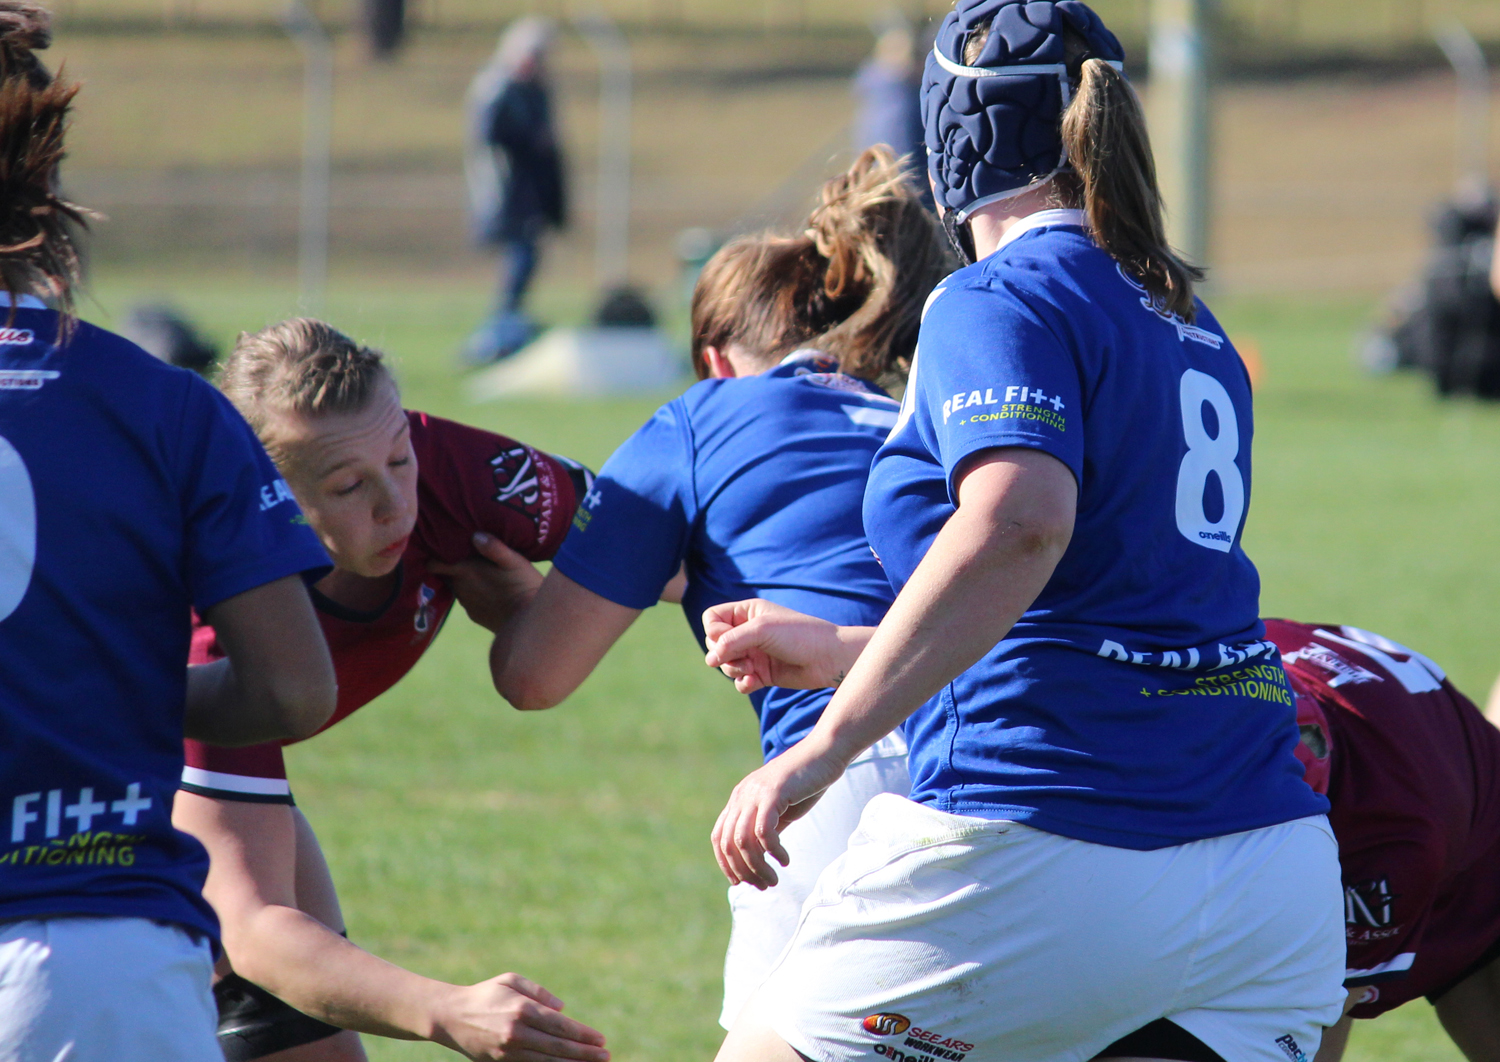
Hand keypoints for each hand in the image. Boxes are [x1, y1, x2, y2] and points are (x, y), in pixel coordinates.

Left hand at [429, 533, 543, 633]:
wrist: (530, 621)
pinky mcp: (476, 615)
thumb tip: (476, 534)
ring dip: (464, 580)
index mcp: (465, 571)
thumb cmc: (523, 586)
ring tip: (479, 573)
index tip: (441, 547)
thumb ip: (494, 547)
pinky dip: (474, 594)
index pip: (433, 564)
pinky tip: (489, 591)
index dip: (434, 556)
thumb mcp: (514, 561)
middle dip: (451, 565)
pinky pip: (469, 600)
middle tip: (465, 555)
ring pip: (458, 587)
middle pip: (447, 574)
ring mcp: (467, 604)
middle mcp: (460, 588)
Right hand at [429, 973, 608, 1061]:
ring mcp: (508, 1051)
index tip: (601, 1039)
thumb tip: (562, 1008)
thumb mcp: (511, 981)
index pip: (560, 1025)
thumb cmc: (485, 994)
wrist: (451, 1016)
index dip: (583, 1035)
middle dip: (585, 1053)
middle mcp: (517, 1032)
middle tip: (605, 1056)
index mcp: (521, 1009)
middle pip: (558, 1047)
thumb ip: (539, 992)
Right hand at [702, 599, 867, 693]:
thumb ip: (731, 641)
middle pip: (715, 643)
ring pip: (726, 664)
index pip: (712, 619)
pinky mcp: (762, 673)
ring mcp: (755, 653)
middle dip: (723, 654)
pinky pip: (740, 680)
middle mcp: (749, 632)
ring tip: (751, 670)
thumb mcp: (761, 630)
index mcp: (748, 612)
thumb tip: (709, 660)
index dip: (714, 631)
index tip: (726, 640)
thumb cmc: (799, 635)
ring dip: (733, 669)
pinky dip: (743, 683)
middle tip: (743, 657)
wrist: (828, 659)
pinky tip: (754, 682)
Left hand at [711, 740, 846, 889]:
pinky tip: (785, 860)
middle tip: (763, 886)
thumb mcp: (781, 809)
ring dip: (757, 867)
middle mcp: (742, 795)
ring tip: (773, 880)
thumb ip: (766, 828)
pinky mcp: (773, 793)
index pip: (720, 837)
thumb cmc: (806, 781)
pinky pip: (764, 832)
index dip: (727, 864)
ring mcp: (755, 793)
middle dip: (742, 871)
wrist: (825, 752)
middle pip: (728, 843)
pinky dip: (773, 851)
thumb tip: (759, 858)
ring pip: (743, 841)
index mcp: (740, 798)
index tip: (742, 882)